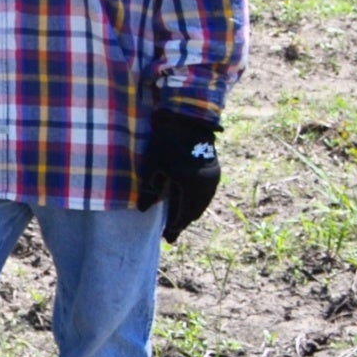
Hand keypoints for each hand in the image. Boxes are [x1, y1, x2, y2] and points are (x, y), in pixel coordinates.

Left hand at [140, 109, 220, 243]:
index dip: (174, 228)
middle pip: (194, 212)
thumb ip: (148, 189)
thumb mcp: (153, 165)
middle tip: (171, 232)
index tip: (166, 238)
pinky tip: (187, 202)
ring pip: (202, 203)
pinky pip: (206, 193)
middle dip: (182, 222)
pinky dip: (196, 201)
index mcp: (192, 187)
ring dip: (190, 212)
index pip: (183, 216)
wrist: (188, 118)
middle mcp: (206, 185)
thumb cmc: (166, 140)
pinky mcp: (214, 169)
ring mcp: (213, 177)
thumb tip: (142, 210)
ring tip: (178, 220)